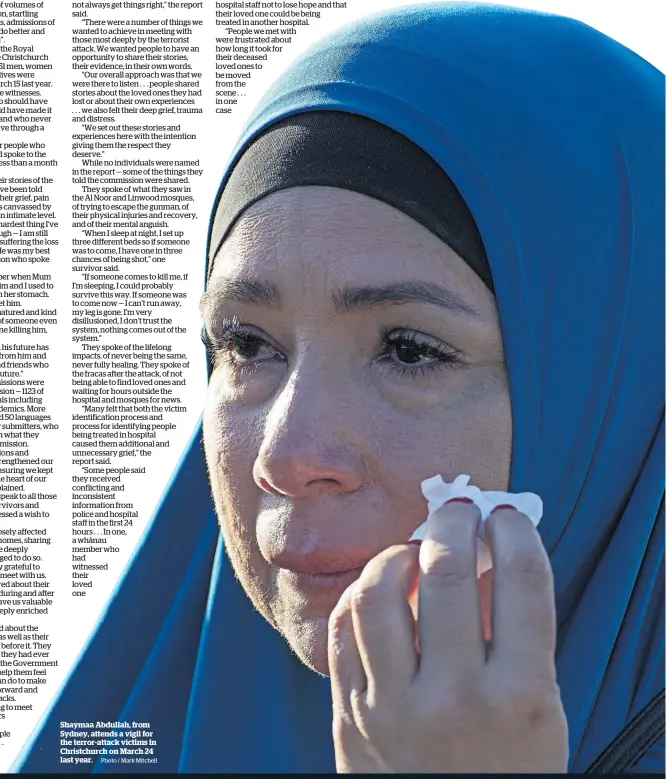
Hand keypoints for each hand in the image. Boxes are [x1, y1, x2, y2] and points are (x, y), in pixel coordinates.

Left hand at [328, 501, 568, 772]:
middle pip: (445, 573)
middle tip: (457, 509)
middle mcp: (454, 699)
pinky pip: (342, 629)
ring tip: (411, 550)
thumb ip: (515, 634)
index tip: (505, 514)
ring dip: (395, 554)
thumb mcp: (537, 711)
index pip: (522, 583)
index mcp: (520, 697)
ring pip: (378, 593)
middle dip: (453, 523)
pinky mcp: (350, 714)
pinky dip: (359, 595)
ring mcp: (393, 708)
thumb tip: (488, 551)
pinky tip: (377, 589)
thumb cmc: (504, 770)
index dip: (515, 532)